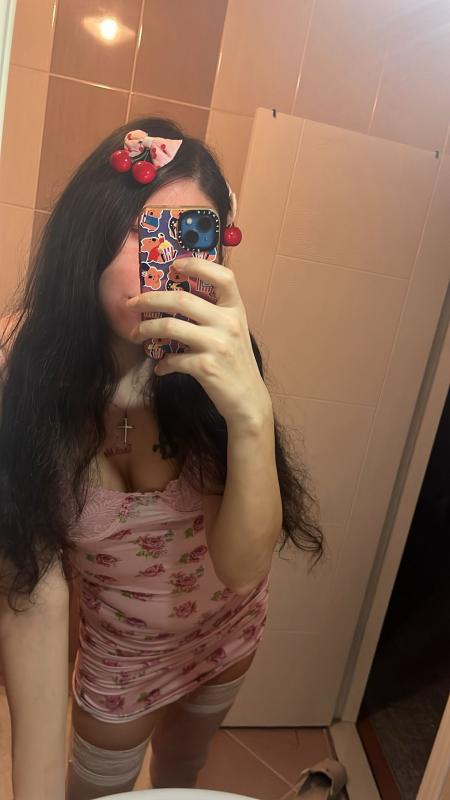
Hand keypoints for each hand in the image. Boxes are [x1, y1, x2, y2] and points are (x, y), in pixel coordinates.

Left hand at [127, 257, 271, 426]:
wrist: (248, 400)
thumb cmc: (236, 364)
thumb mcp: (233, 332)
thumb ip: (215, 314)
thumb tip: (176, 299)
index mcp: (236, 310)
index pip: (223, 276)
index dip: (198, 265)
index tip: (175, 264)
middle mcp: (228, 323)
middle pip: (182, 299)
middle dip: (150, 299)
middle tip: (132, 303)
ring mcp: (218, 344)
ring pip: (171, 326)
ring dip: (147, 329)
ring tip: (137, 334)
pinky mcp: (206, 367)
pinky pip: (174, 358)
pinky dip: (163, 363)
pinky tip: (160, 367)